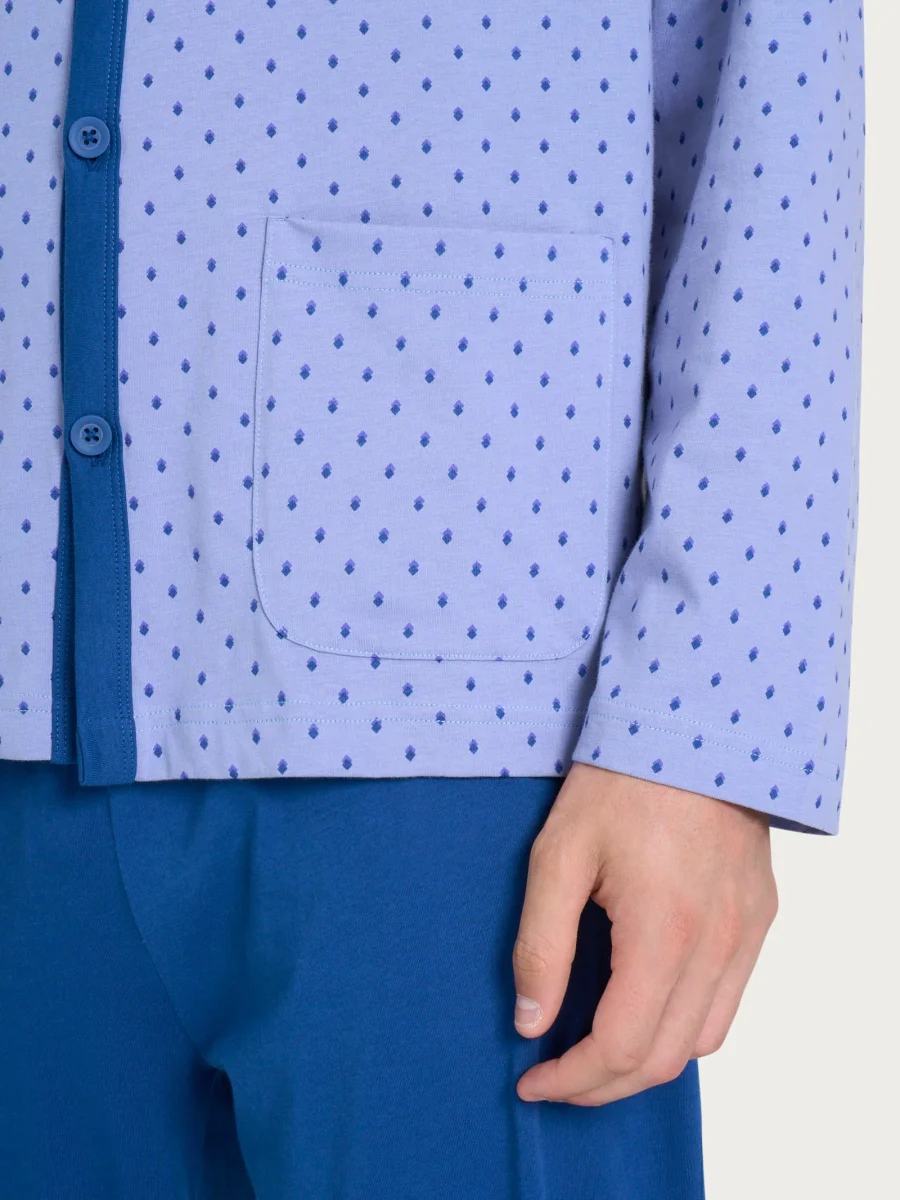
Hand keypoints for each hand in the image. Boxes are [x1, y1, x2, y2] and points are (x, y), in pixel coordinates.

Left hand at [512, 763, 777, 1104]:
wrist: (692, 723)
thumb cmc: (620, 780)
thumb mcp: (558, 854)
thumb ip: (541, 944)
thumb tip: (532, 1021)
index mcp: (664, 931)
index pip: (619, 1047)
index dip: (571, 1080)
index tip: (531, 1081)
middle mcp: (716, 944)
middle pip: (662, 1060)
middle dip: (601, 1085)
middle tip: (556, 1077)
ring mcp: (745, 932)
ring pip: (701, 1041)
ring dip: (645, 1063)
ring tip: (595, 1051)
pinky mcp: (757, 916)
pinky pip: (727, 1003)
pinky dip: (684, 1027)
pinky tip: (646, 1007)